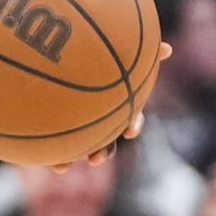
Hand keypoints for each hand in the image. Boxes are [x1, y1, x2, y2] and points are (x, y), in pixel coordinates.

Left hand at [52, 42, 170, 170]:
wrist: (51, 57)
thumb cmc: (91, 47)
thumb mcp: (114, 48)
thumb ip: (140, 51)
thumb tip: (169, 48)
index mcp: (114, 100)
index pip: (129, 116)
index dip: (132, 124)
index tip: (129, 131)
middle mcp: (97, 114)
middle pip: (105, 139)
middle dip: (102, 151)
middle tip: (95, 159)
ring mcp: (76, 122)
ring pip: (78, 146)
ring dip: (69, 157)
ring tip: (61, 168)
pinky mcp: (55, 126)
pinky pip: (55, 145)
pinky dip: (51, 155)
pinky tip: (47, 160)